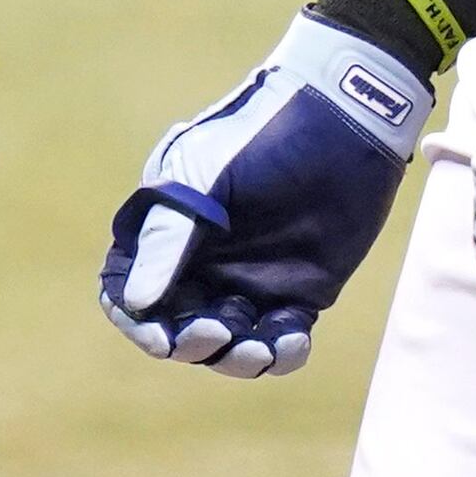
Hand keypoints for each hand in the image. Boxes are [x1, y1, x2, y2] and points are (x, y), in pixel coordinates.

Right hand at [100, 15, 432, 378]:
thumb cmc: (262, 135)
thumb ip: (168, 240)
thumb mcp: (202, 179)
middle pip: (178, 328)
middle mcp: (204, 263)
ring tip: (259, 350)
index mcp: (168, 232)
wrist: (344, 117)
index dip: (137, 321)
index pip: (131, 290)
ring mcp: (251, 279)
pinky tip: (293, 343)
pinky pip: (281, 338)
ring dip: (236, 359)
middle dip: (191, 344)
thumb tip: (137, 302)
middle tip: (217, 333)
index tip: (160, 338)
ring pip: (229, 344)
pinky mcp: (300, 290)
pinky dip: (283, 353)